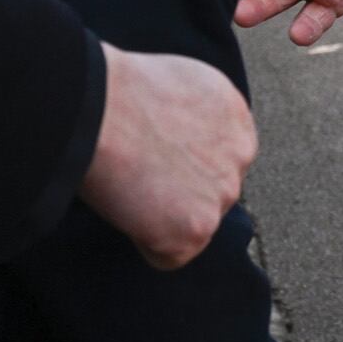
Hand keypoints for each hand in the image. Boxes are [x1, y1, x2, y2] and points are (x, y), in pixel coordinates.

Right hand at [79, 44, 256, 269]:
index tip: (155, 159)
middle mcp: (241, 154)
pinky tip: (126, 210)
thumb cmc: (120, 91)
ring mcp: (222, 193)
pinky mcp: (196, 229)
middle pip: (211, 191)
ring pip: (194, 223)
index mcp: (235, 116)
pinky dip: (146, 243)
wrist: (101, 107)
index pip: (219, 156)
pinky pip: (170, 255)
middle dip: (179, 192)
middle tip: (138, 176)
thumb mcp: (179, 86)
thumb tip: (180, 140)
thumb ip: (194, 117)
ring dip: (163, 218)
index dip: (182, 163)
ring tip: (129, 187)